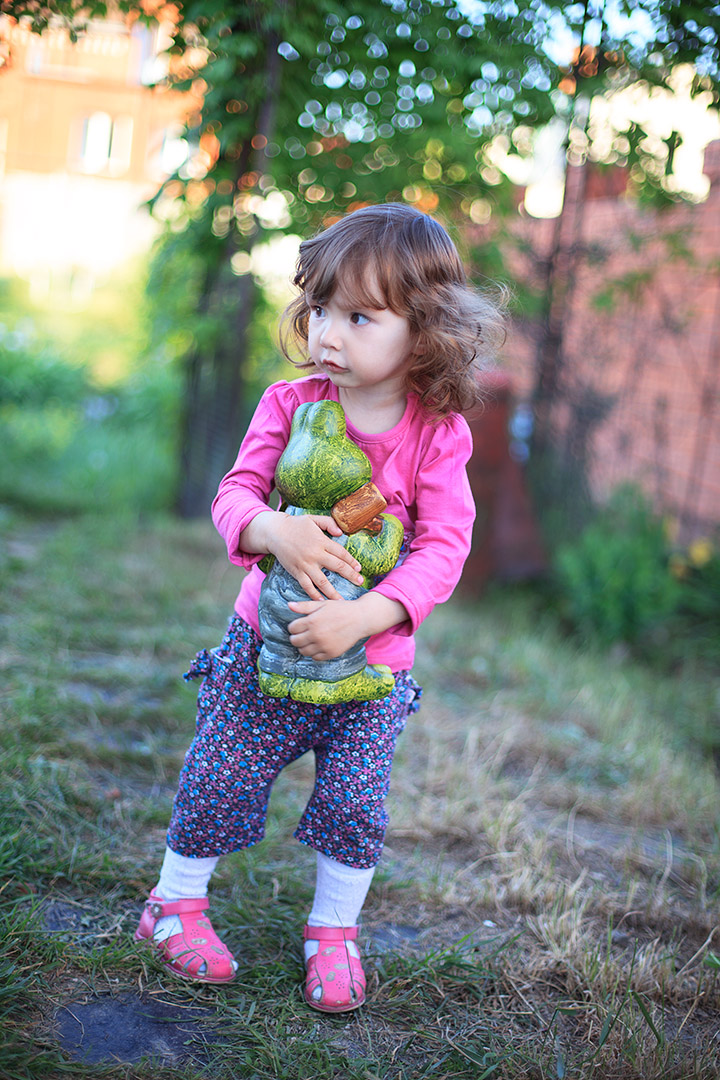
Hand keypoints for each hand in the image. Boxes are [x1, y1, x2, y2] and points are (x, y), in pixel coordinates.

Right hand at [244, 511, 363, 600]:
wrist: (274, 532)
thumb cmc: (295, 525)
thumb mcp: (313, 519)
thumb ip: (329, 523)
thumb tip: (341, 532)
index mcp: (321, 541)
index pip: (341, 553)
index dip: (352, 561)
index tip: (359, 569)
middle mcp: (315, 554)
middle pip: (337, 567)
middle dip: (350, 576)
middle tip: (360, 582)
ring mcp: (305, 565)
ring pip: (322, 581)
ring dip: (333, 592)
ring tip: (342, 601)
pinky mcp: (296, 572)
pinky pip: (306, 586)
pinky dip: (314, 595)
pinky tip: (321, 602)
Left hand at [287, 592, 408, 659]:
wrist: (360, 619)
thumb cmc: (341, 609)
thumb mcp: (323, 604)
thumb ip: (304, 606)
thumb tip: (289, 605)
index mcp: (312, 621)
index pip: (292, 628)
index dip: (294, 626)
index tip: (300, 624)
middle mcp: (316, 635)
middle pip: (295, 641)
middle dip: (296, 636)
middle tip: (304, 633)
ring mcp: (323, 646)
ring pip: (303, 651)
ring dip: (304, 646)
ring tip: (311, 639)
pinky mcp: (331, 653)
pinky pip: (315, 657)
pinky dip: (315, 652)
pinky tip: (319, 644)